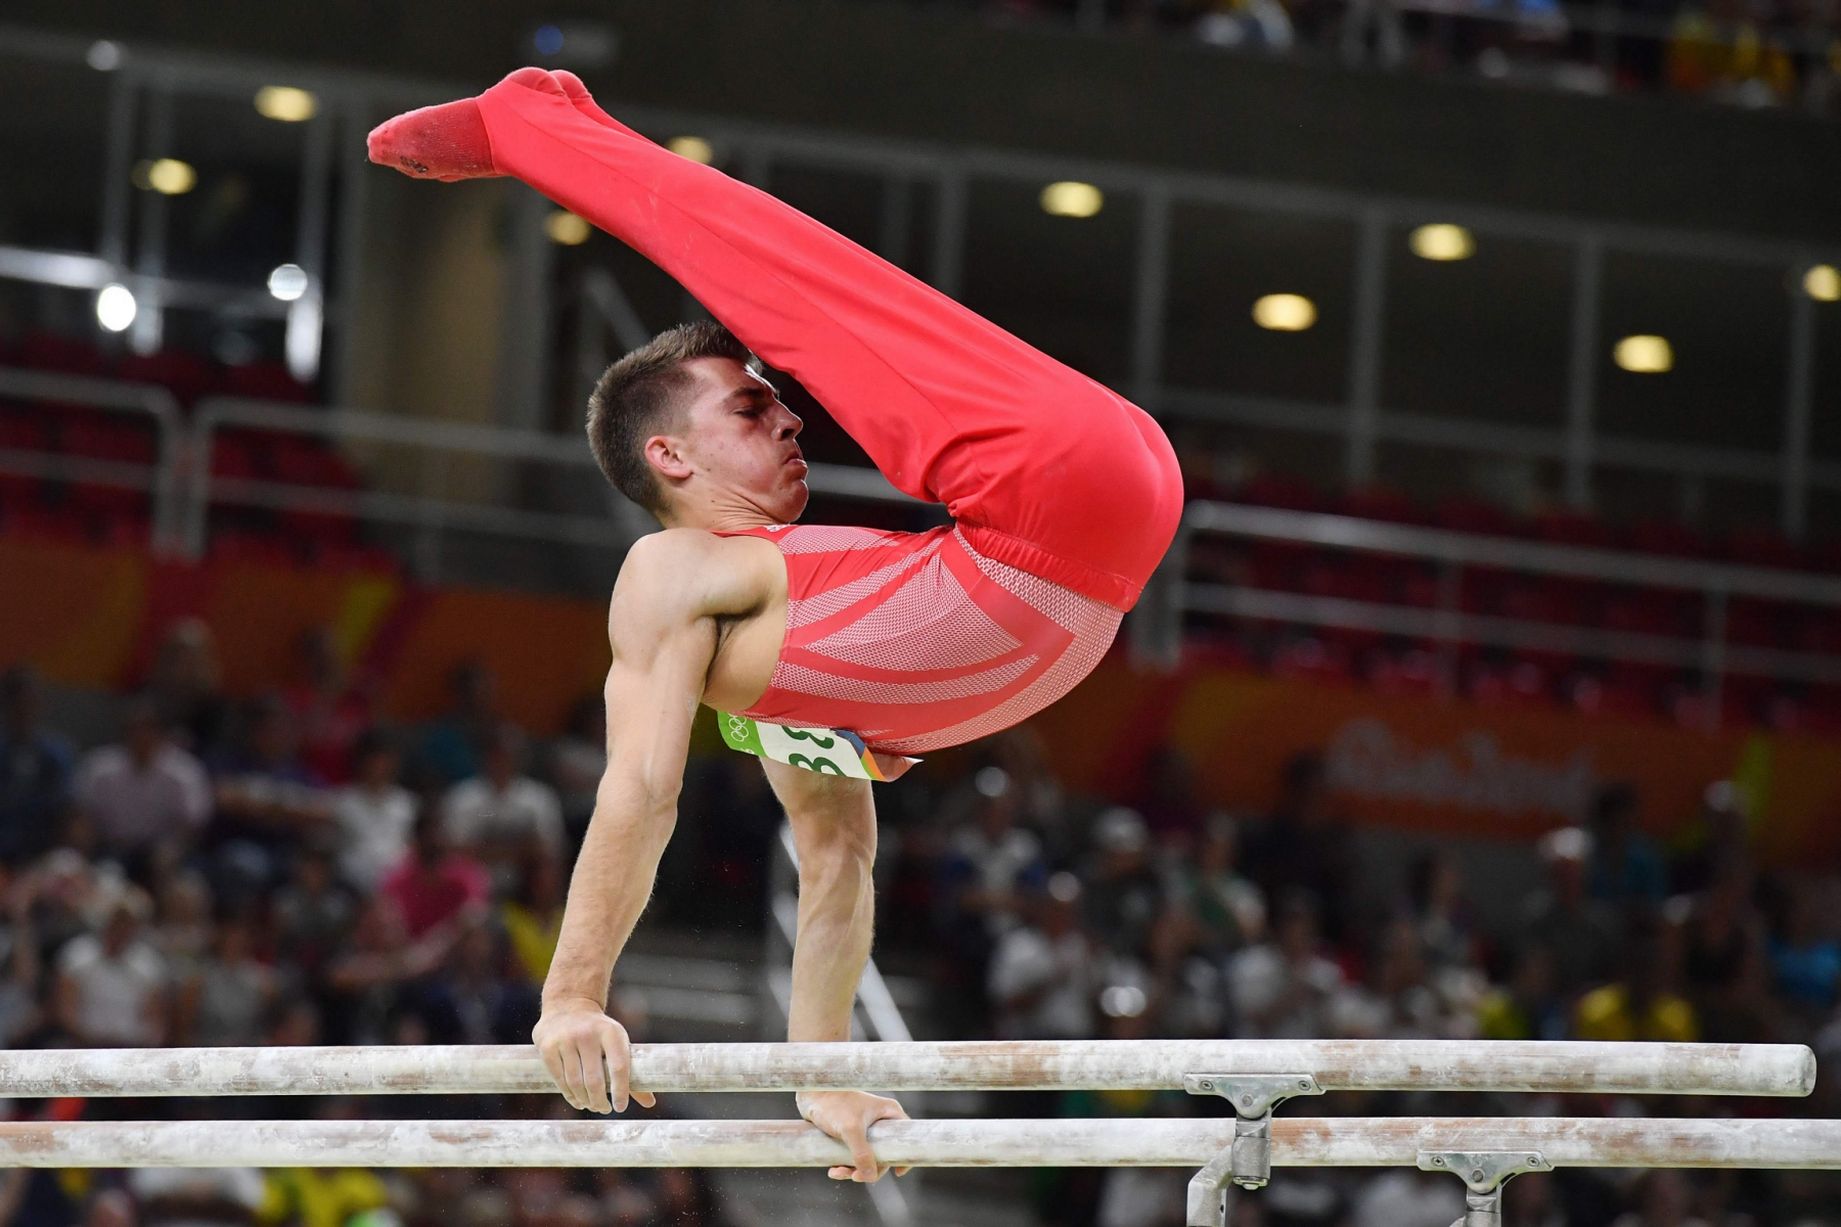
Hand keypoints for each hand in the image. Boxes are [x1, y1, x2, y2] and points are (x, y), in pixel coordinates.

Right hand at [533, 998, 656, 1114]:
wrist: (569, 1005)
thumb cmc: (600, 1031)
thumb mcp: (617, 1042)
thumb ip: (630, 1072)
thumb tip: (650, 1102)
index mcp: (611, 1032)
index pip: (619, 1067)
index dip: (621, 1091)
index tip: (620, 1107)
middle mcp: (588, 1034)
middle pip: (595, 1079)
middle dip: (599, 1101)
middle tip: (604, 1109)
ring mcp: (566, 1040)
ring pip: (576, 1082)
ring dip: (584, 1100)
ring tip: (591, 1105)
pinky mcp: (548, 1047)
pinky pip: (560, 1079)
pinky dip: (569, 1095)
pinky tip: (577, 1100)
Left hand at [795, 1090, 910, 1181]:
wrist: (810, 1095)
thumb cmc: (833, 1104)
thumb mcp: (851, 1129)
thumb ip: (862, 1154)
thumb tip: (871, 1177)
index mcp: (889, 1113)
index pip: (906, 1137)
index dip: (904, 1156)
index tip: (897, 1172)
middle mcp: (880, 1120)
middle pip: (884, 1154)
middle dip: (869, 1169)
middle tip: (853, 1176)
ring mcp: (865, 1128)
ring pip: (867, 1158)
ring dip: (853, 1170)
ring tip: (836, 1172)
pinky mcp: (850, 1133)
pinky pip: (853, 1156)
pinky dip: (845, 1165)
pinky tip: (833, 1169)